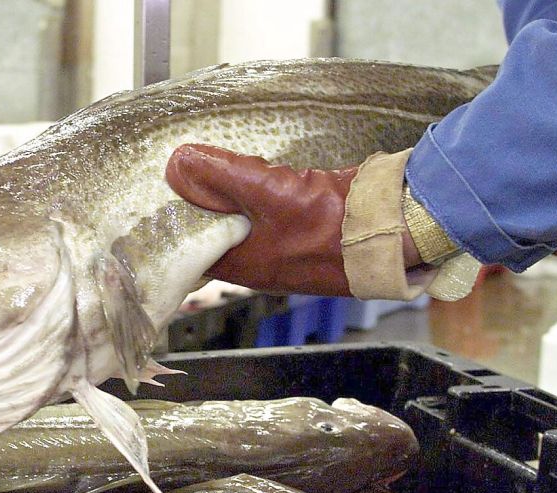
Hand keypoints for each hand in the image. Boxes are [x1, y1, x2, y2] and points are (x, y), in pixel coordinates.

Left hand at [165, 144, 356, 294]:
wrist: (394, 231)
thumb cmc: (331, 224)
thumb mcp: (268, 191)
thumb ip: (222, 175)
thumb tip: (179, 162)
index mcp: (243, 266)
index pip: (191, 251)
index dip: (175, 223)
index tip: (162, 195)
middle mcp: (260, 266)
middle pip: (216, 236)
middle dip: (201, 206)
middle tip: (184, 174)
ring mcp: (284, 253)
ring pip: (243, 226)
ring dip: (231, 200)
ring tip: (215, 168)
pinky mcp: (305, 237)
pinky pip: (270, 219)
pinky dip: (259, 199)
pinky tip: (259, 176)